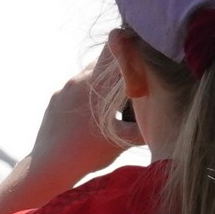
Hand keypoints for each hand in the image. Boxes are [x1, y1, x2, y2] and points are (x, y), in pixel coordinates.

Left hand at [27, 43, 143, 193]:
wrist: (49, 166)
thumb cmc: (88, 154)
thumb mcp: (123, 140)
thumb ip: (145, 127)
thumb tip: (165, 120)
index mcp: (96, 84)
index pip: (116, 50)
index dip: (132, 48)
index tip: (143, 52)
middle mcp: (78, 80)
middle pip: (103, 61)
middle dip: (119, 66)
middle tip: (133, 77)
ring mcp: (63, 89)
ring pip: (88, 75)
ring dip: (102, 81)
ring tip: (113, 98)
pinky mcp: (54, 100)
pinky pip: (74, 88)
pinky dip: (86, 94)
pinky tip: (91, 111)